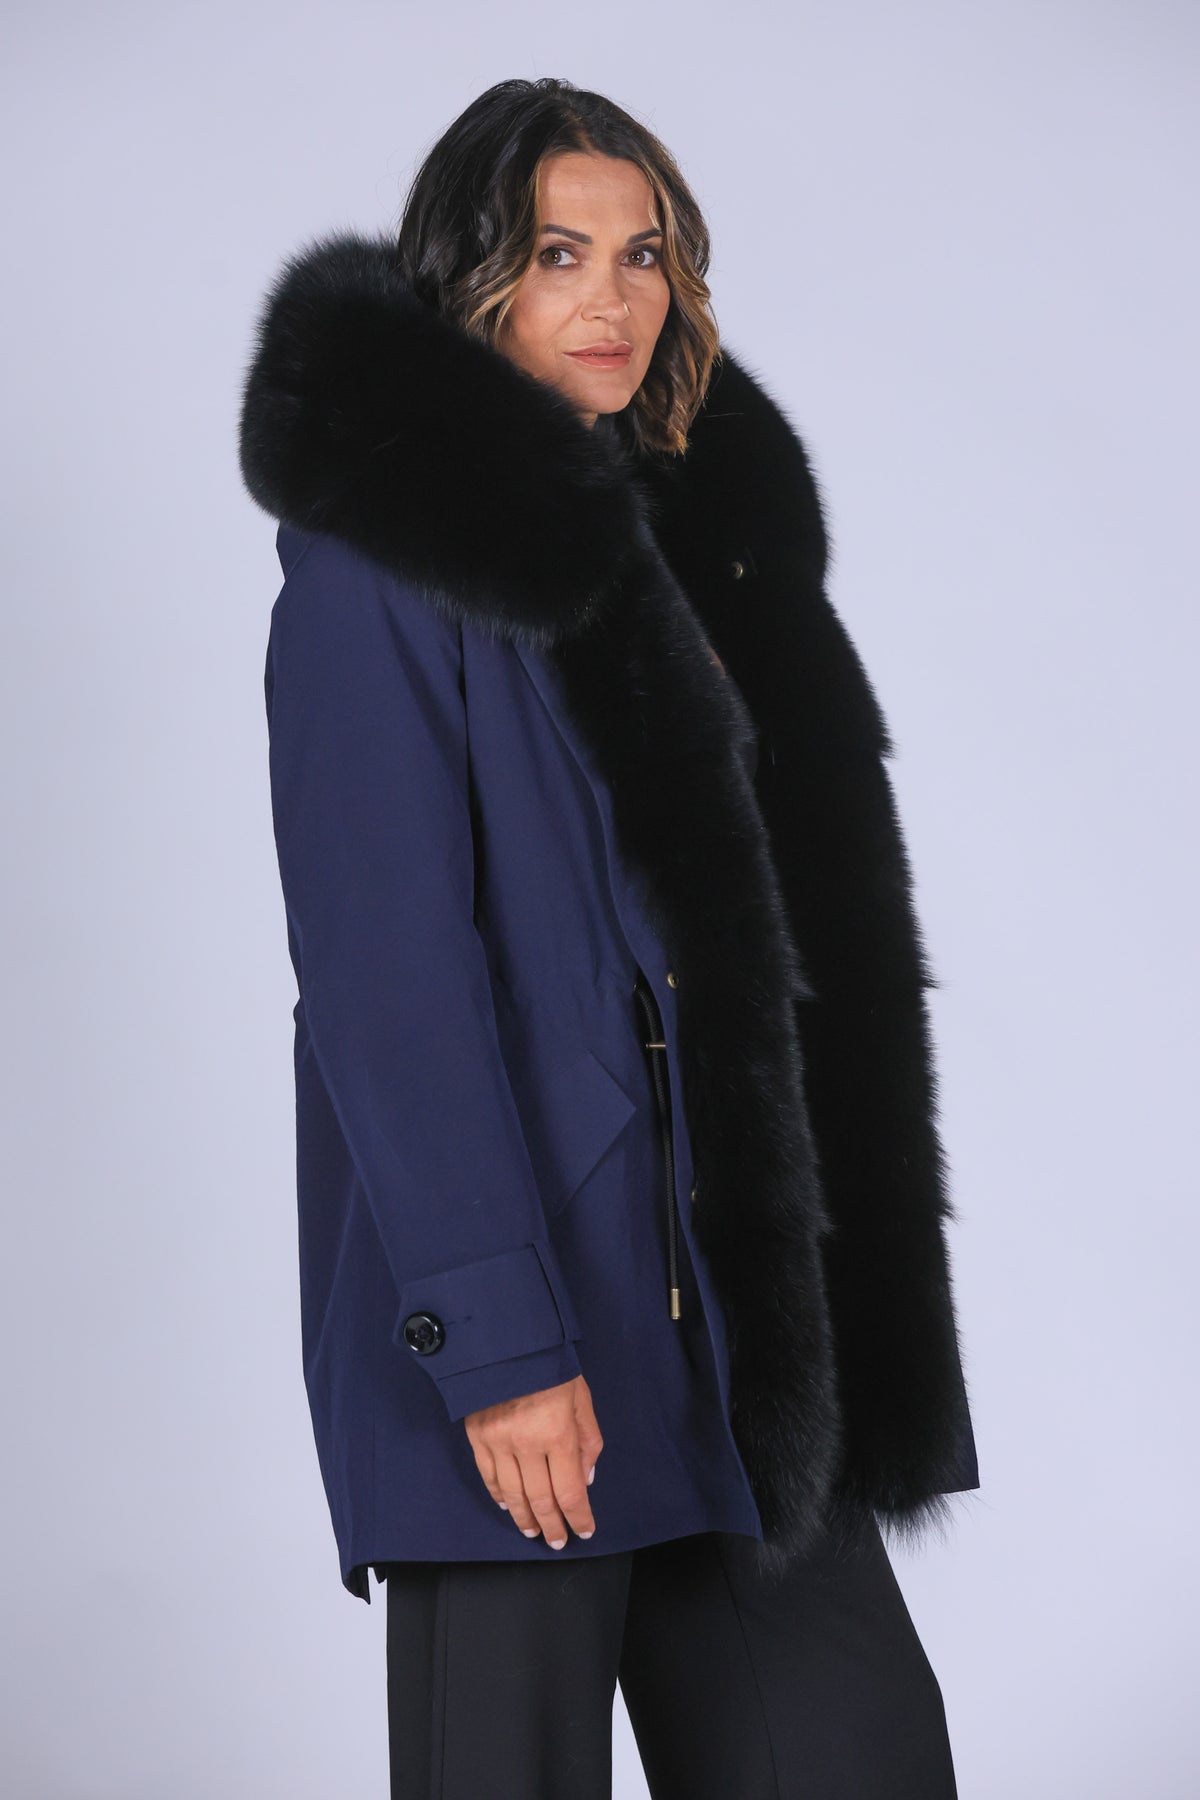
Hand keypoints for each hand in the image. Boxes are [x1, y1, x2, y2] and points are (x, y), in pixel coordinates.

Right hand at [465, 1373, 601, 1547]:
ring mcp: (497, 1442)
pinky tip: (508, 1505)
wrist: (506, 1339)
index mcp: (557, 1434)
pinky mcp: (477, 1436)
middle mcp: (526, 1444)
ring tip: (533, 1531)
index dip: (579, 1517)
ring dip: (524, 1517)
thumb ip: (587, 1439)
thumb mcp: (582, 1397)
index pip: (570, 1491)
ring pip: (512, 1494)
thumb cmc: (552, 1364)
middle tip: (558, 1540)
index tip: (584, 1531)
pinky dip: (498, 1495)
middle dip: (552, 1525)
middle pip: (541, 1500)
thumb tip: (586, 1478)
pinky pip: (488, 1475)